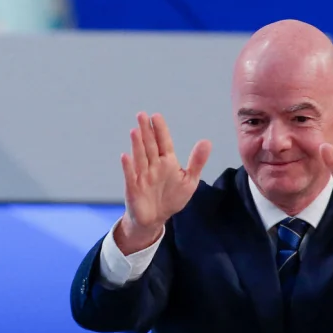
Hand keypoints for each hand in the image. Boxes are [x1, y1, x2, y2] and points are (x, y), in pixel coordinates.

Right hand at [116, 112, 210, 253]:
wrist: (156, 218)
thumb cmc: (172, 197)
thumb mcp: (189, 180)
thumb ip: (197, 161)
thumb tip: (207, 141)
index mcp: (167, 162)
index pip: (164, 142)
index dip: (160, 130)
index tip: (156, 116)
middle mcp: (153, 166)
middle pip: (150, 146)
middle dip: (146, 131)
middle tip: (142, 115)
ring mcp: (142, 176)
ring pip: (140, 157)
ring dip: (137, 145)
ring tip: (135, 131)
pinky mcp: (134, 188)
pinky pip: (130, 176)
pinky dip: (128, 166)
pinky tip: (125, 156)